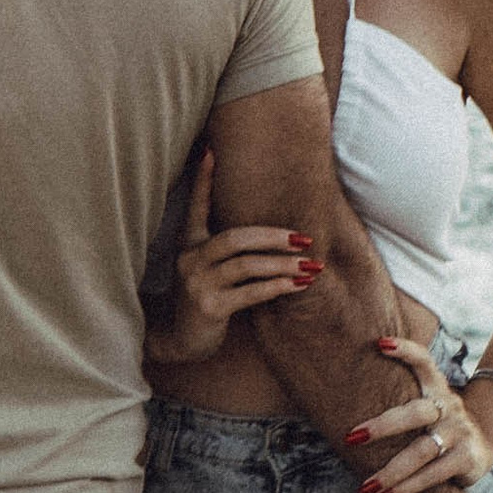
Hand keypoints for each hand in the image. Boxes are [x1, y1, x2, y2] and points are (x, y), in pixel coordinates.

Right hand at [149, 149, 316, 366]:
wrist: (181, 341)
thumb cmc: (205, 299)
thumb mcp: (210, 270)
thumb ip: (229, 251)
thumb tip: (269, 232)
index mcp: (189, 246)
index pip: (196, 208)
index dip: (202, 181)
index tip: (210, 151)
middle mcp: (190, 260)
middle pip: (235, 237)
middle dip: (273, 236)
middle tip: (303, 237)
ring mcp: (197, 284)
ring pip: (246, 264)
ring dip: (283, 264)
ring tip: (310, 265)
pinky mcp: (209, 308)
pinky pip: (249, 292)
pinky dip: (277, 287)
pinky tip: (298, 286)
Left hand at [347, 335, 492, 492]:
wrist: (485, 442)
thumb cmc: (438, 420)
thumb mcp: (426, 401)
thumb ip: (399, 394)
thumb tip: (343, 391)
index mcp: (437, 389)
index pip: (424, 362)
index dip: (406, 350)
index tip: (380, 344)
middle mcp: (449, 407)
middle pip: (415, 413)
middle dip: (382, 426)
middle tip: (351, 437)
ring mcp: (459, 434)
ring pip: (422, 451)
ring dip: (391, 470)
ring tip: (366, 485)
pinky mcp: (466, 460)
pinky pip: (433, 474)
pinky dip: (408, 486)